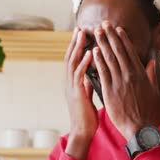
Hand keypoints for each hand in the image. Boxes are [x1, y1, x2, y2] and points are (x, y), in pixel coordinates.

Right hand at [64, 28, 97, 159]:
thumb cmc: (87, 116)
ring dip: (78, 47)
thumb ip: (87, 85)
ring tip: (83, 33)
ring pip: (72, 62)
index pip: (73, 59)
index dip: (76, 46)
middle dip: (75, 41)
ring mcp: (71, 87)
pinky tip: (89, 53)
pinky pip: (80, 74)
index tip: (82, 33)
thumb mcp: (87, 96)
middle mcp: (69, 82)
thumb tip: (90, 76)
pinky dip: (84, 62)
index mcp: (72, 82)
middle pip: (70, 57)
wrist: (83, 132)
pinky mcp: (77, 93)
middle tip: (80, 27)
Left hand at [93, 21, 159, 139]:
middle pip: (118, 51)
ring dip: (102, 43)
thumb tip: (151, 61)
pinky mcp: (110, 91)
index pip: (130, 52)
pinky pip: (103, 72)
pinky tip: (93, 51)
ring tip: (96, 32)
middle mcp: (130, 75)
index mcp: (140, 74)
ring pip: (109, 58)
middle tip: (103, 24)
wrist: (140, 127)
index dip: (123, 39)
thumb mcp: (153, 89)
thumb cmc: (147, 110)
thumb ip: (151, 73)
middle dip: (110, 36)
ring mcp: (119, 82)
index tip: (118, 29)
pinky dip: (98, 60)